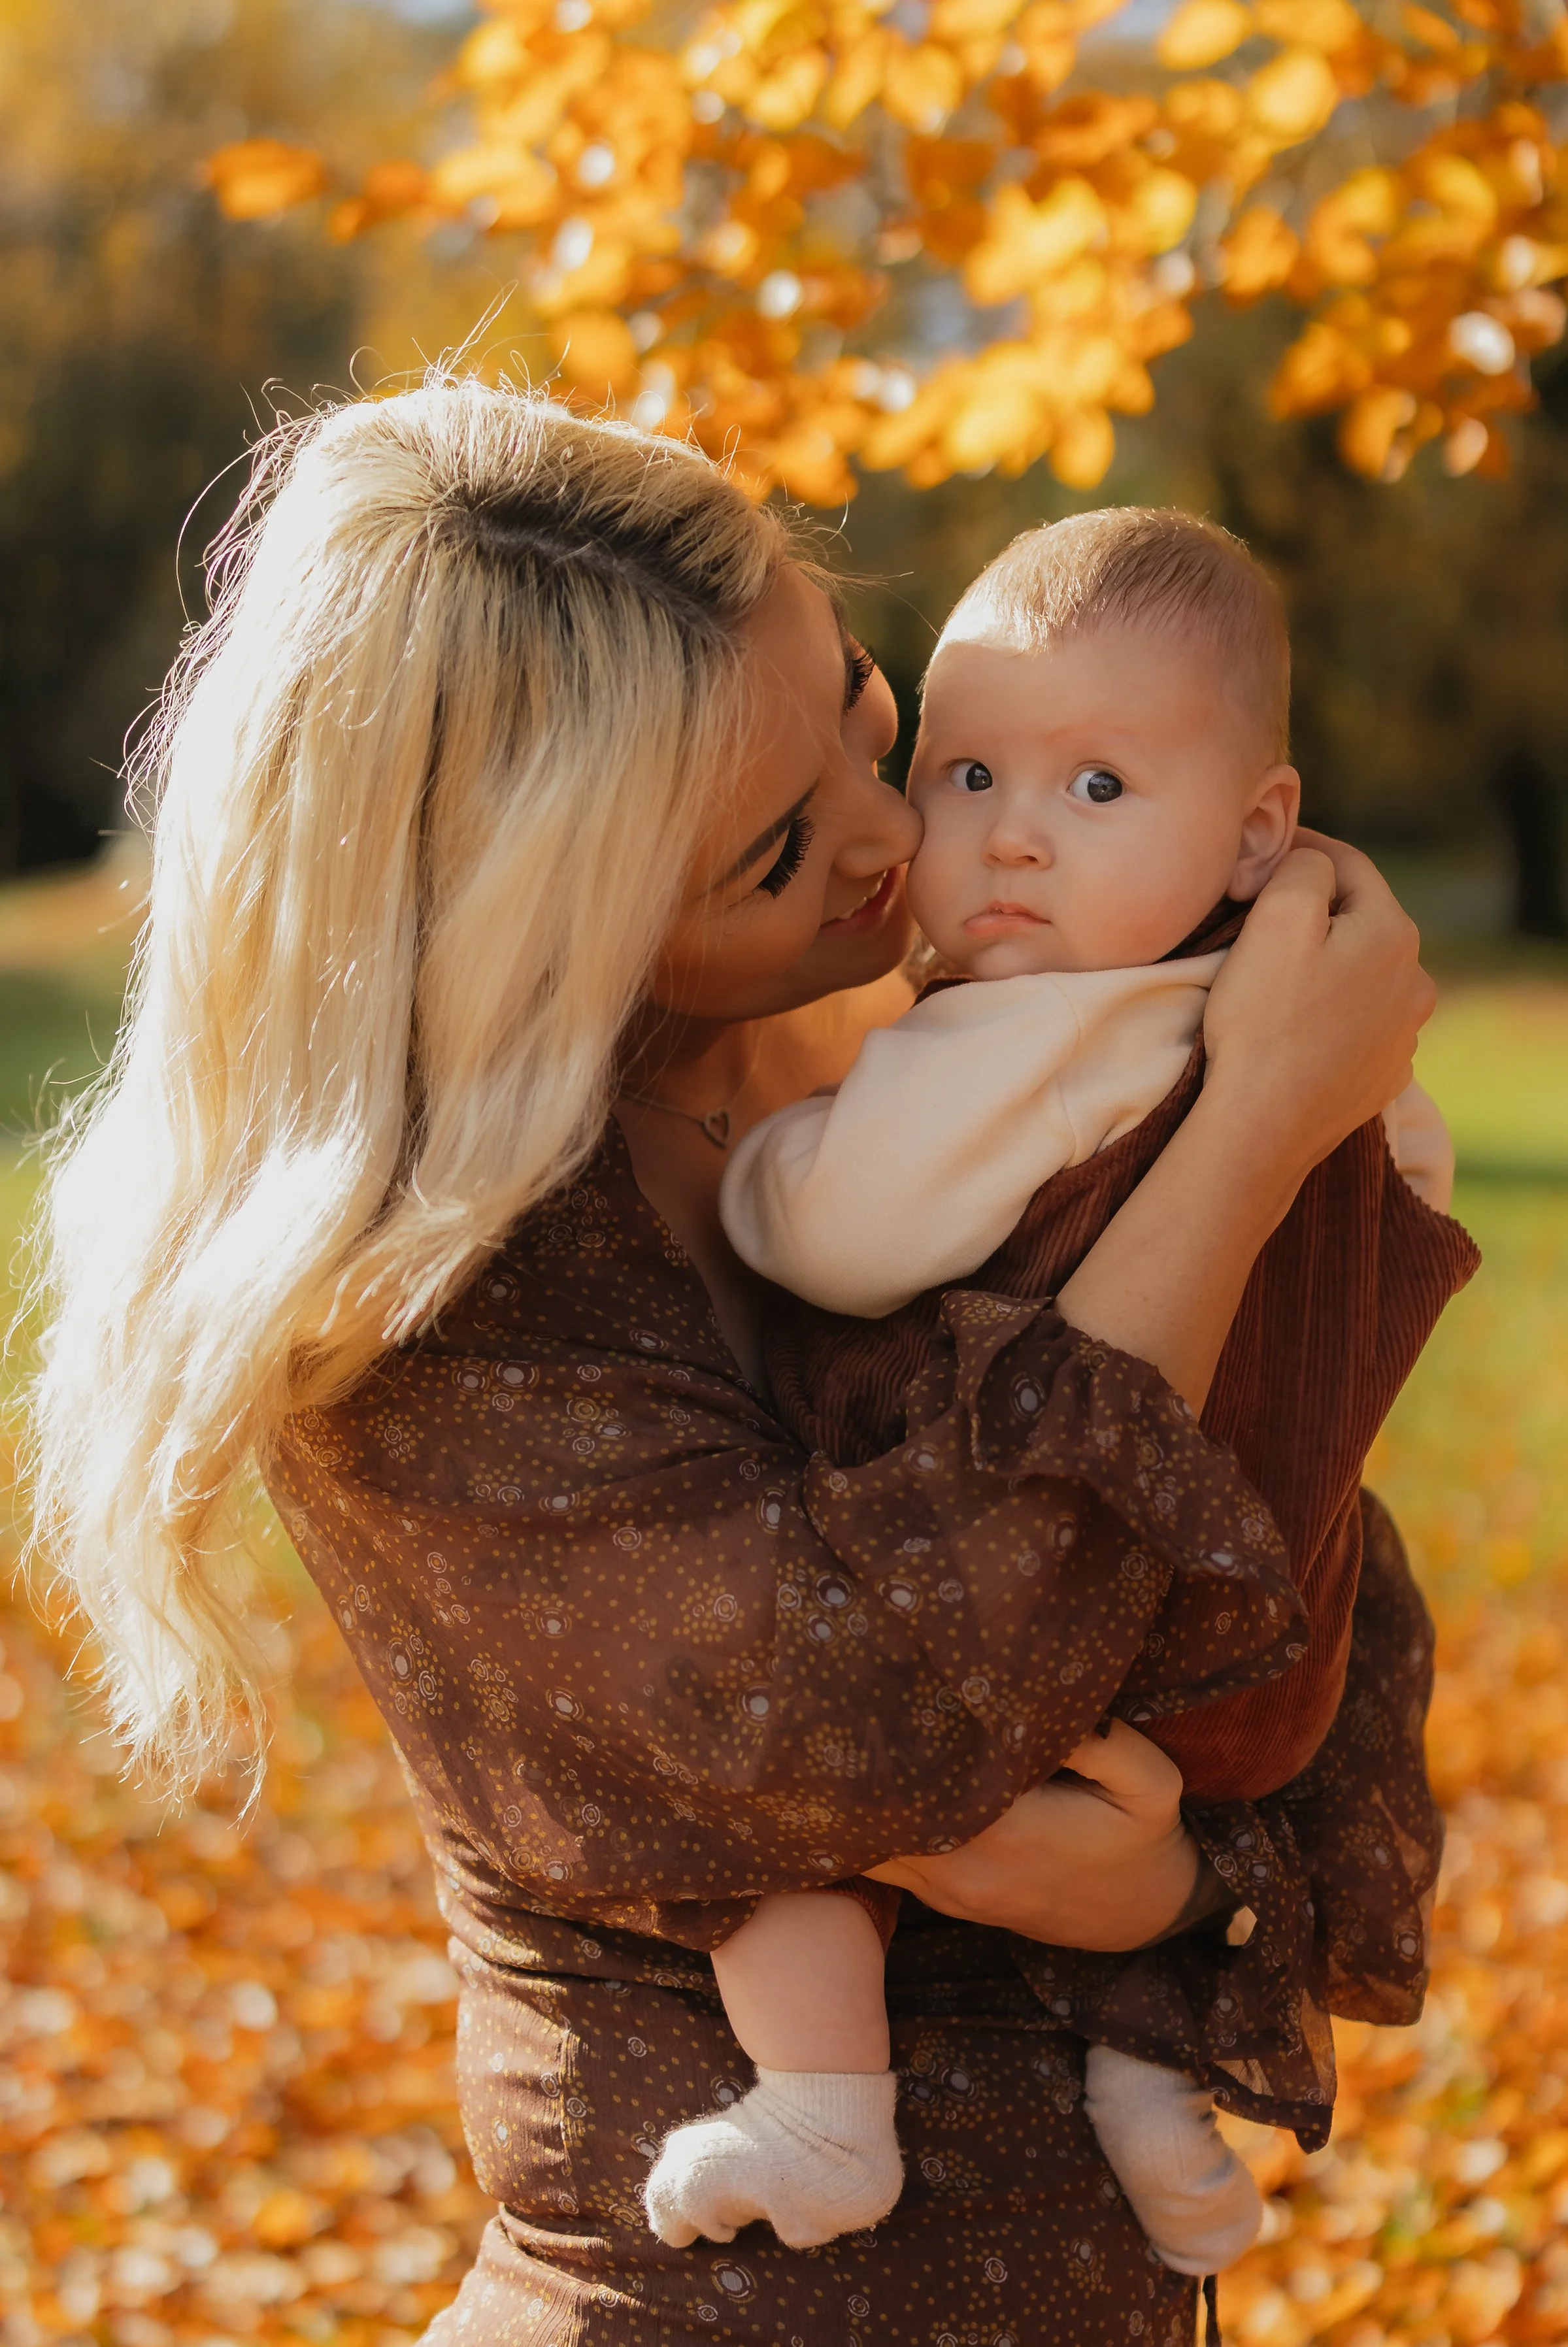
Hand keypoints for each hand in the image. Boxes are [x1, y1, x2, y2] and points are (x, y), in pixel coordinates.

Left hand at [866, 1721, 1202, 1950]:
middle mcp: (961, 1866)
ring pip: (867, 1842)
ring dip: (857, 1796)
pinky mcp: (939, 1898)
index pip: (921, 1777)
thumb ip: (1102, 1742)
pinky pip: (880, 1861)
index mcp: (1006, 1830)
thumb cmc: (1142, 1838)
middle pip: (876, 1813)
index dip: (893, 1731)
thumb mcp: (1150, 1782)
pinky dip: (868, 1823)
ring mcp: (943, 1889)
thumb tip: (1036, 1701)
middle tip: (853, 1697)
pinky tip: (869, 1780)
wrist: (1141, 1915)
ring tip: (853, 1733)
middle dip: (860, 1758)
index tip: (880, 1686)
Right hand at [1203, 832, 1435, 1189]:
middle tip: (1265, 912)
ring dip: (1331, 965)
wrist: (1263, 1125)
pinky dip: (1334, 1013)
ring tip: (1282, 976)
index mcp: (1394, 933)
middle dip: (1320, 910)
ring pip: (1364, 975)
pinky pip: (1360, 1024)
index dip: (1305, 848)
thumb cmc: (1264, 1018)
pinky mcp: (1383, 1075)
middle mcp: (1416, 981)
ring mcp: (1404, 1034)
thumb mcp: (1278, 916)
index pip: (1349, 865)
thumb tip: (1313, 863)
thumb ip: (1304, 868)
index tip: (1265, 852)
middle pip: (1362, 921)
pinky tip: (1300, 1026)